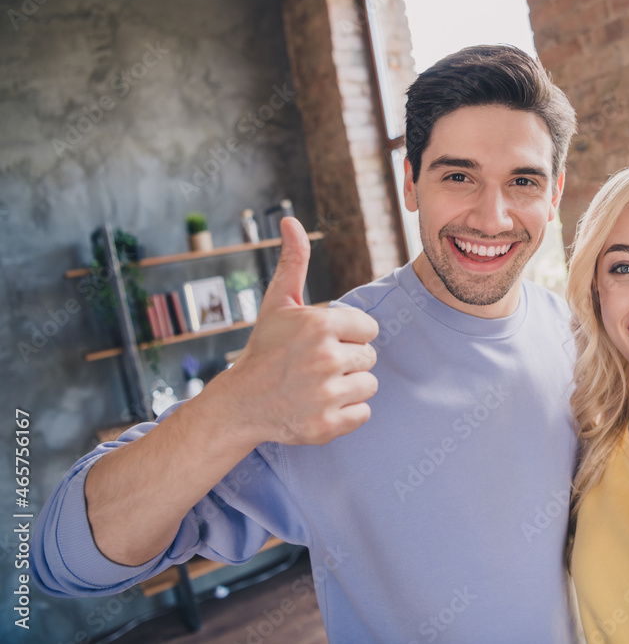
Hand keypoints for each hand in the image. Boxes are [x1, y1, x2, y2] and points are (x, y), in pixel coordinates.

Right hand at [207, 217, 378, 447]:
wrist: (240, 404)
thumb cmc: (265, 349)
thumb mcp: (278, 302)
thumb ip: (293, 262)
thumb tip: (291, 221)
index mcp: (319, 324)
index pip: (368, 328)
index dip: (348, 335)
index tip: (322, 342)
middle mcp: (325, 358)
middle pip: (369, 357)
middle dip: (347, 360)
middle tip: (315, 366)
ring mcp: (326, 394)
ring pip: (369, 385)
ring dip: (348, 386)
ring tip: (317, 385)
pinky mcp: (328, 425)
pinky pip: (363, 414)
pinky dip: (346, 413)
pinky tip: (320, 406)